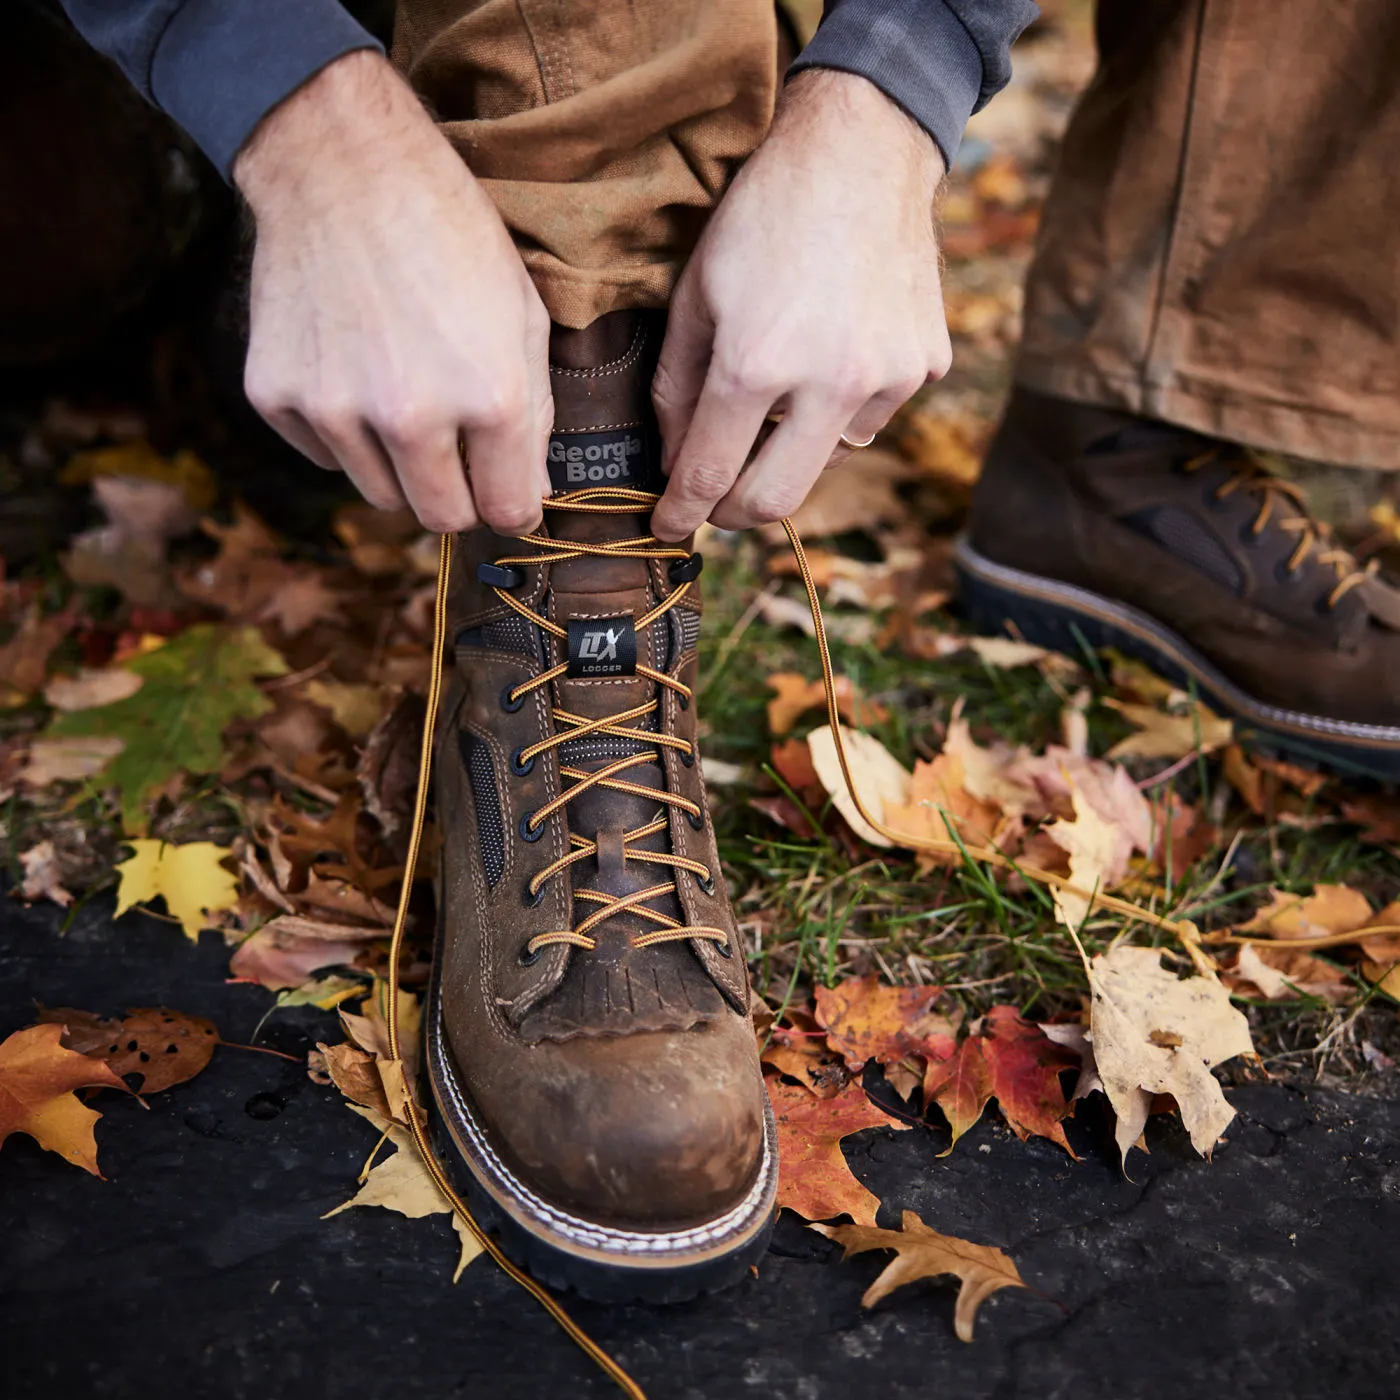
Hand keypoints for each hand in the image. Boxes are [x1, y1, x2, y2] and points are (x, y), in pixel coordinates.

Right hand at [234, 51, 551, 534]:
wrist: (341, 164)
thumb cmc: (449, 234)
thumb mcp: (524, 317)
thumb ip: (534, 418)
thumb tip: (528, 495)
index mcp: (491, 398)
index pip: (507, 513)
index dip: (512, 504)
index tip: (504, 487)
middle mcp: (411, 417)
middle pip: (441, 519)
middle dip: (458, 496)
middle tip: (457, 452)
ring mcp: (336, 410)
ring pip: (380, 496)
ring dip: (399, 466)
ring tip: (401, 393)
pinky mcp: (278, 397)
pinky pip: (324, 457)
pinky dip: (343, 433)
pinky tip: (352, 368)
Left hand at [650, 70, 949, 540]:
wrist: (861, 151)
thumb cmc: (762, 217)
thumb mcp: (696, 294)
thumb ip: (677, 388)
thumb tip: (674, 463)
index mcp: (756, 363)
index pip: (707, 474)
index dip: (680, 513)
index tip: (668, 529)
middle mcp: (828, 383)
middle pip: (774, 502)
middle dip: (732, 513)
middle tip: (712, 502)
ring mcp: (886, 379)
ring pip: (825, 462)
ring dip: (791, 449)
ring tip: (780, 392)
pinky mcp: (924, 368)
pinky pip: (870, 420)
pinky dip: (839, 410)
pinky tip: (831, 355)